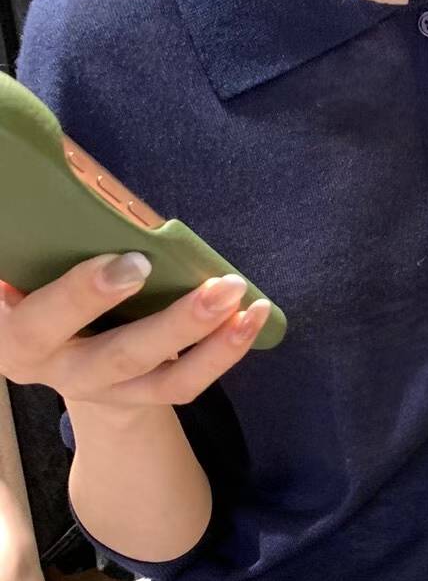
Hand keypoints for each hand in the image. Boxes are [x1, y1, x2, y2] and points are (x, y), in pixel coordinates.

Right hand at [0, 251, 270, 406]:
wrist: (60, 352)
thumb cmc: (42, 288)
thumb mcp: (32, 269)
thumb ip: (50, 244)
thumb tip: (91, 182)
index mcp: (16, 334)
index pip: (36, 321)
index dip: (80, 296)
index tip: (127, 262)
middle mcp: (58, 370)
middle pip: (113, 354)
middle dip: (157, 320)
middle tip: (202, 278)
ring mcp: (105, 390)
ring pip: (160, 373)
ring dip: (203, 331)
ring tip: (237, 293)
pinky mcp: (144, 398)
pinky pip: (188, 382)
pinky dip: (224, 350)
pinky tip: (250, 316)